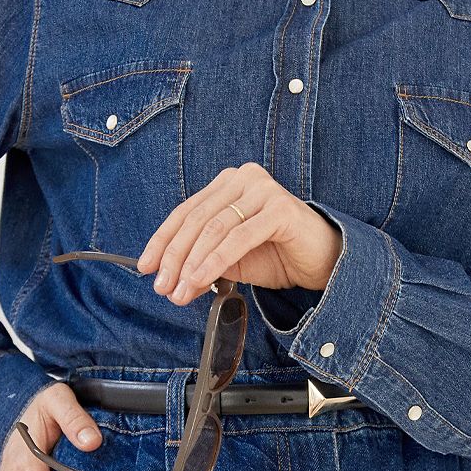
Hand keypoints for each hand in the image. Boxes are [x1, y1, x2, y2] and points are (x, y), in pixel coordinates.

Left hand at [136, 162, 342, 305]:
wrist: (324, 261)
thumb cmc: (278, 255)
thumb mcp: (231, 259)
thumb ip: (202, 260)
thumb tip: (170, 279)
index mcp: (228, 184)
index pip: (186, 211)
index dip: (162, 241)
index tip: (145, 267)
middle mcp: (243, 179)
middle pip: (196, 219)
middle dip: (174, 257)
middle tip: (162, 287)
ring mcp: (263, 190)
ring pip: (214, 228)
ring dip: (192, 263)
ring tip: (180, 291)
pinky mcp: (280, 208)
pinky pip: (238, 238)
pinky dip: (215, 261)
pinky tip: (201, 280)